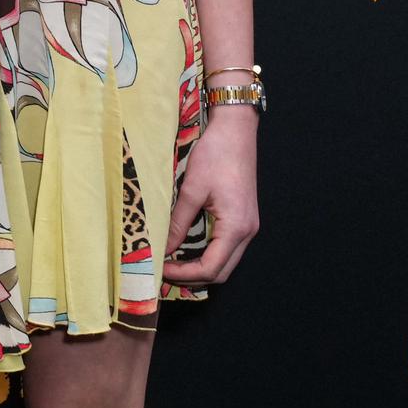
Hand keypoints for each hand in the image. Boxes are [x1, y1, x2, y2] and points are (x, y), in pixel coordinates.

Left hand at [162, 106, 257, 285]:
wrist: (235, 131)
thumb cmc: (215, 155)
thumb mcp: (191, 190)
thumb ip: (178, 223)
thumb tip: (164, 248)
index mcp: (236, 228)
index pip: (210, 268)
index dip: (183, 274)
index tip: (160, 269)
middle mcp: (247, 232)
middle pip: (220, 272)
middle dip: (192, 277)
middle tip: (164, 271)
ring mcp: (248, 226)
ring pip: (225, 261)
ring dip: (200, 267)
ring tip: (172, 262)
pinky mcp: (243, 218)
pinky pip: (227, 247)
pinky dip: (208, 254)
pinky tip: (187, 248)